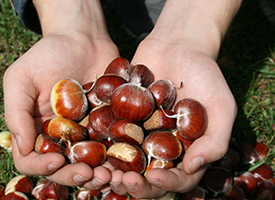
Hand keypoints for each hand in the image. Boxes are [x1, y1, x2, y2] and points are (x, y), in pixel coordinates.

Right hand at [3, 31, 118, 187]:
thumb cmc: (47, 55)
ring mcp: (86, 132)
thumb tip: (22, 148)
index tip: (57, 161)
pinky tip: (128, 160)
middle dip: (77, 175)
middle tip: (92, 175)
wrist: (83, 39)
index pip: (32, 160)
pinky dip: (120, 156)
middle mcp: (61, 136)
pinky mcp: (108, 124)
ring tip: (112, 175)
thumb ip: (16, 113)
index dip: (42, 167)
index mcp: (37, 130)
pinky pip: (113, 145)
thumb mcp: (21, 78)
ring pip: (91, 162)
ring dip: (101, 173)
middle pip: (65, 167)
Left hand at [108, 37, 236, 198]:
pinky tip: (90, 146)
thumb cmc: (205, 75)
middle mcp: (159, 144)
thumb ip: (215, 140)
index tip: (154, 177)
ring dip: (113, 169)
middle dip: (134, 183)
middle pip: (146, 173)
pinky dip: (100, 142)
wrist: (178, 44)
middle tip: (122, 181)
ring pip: (124, 158)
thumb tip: (193, 167)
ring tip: (103, 172)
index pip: (177, 177)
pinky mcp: (120, 114)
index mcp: (184, 149)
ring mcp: (138, 130)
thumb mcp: (221, 106)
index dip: (166, 182)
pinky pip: (109, 131)